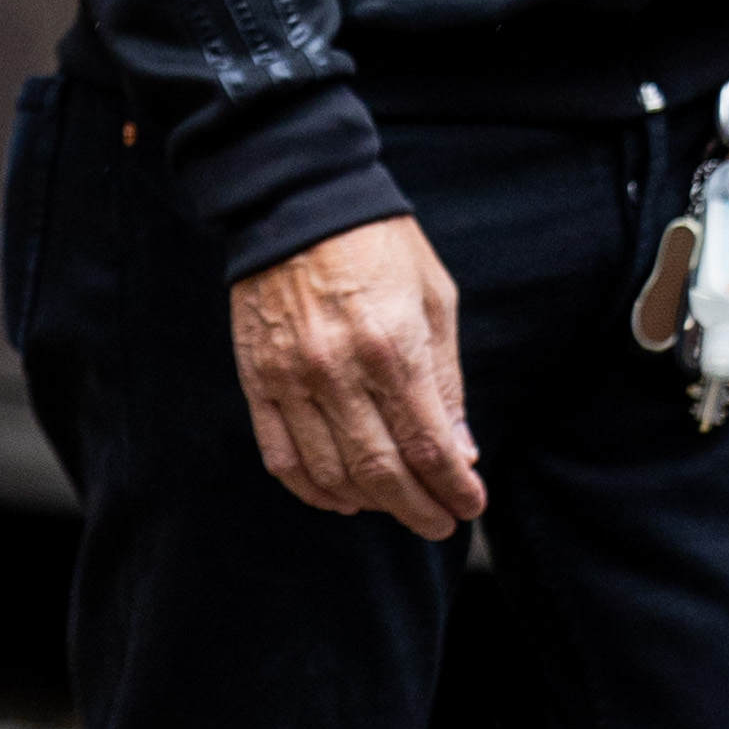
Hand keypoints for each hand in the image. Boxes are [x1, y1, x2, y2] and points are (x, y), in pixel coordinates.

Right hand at [228, 212, 483, 539]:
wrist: (298, 205)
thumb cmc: (379, 247)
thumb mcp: (434, 301)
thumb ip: (446, 380)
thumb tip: (459, 450)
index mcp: (393, 349)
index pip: (428, 446)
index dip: (453, 487)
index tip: (470, 505)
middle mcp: (340, 373)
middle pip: (382, 472)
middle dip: (419, 509)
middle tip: (441, 523)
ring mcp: (292, 381)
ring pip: (331, 474)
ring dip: (370, 503)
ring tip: (396, 506)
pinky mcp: (258, 382)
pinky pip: (282, 458)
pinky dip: (313, 489)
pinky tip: (341, 496)